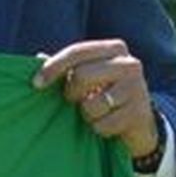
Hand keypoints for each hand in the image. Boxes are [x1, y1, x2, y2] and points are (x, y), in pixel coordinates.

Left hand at [33, 39, 158, 158]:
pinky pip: (103, 125)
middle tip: (72, 99)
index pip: (77, 52)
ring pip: (92, 104)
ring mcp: (138, 89)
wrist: (139, 122)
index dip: (53, 67)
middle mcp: (129, 64)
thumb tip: (38, 57)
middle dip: (70, 93)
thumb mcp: (86, 74)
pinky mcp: (140, 114)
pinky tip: (106, 123)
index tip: (36, 84)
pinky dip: (98, 128)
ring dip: (86, 114)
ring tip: (94, 112)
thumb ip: (64, 66)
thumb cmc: (103, 92)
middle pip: (82, 76)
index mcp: (114, 48)